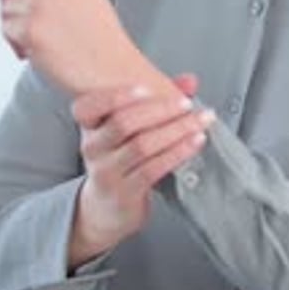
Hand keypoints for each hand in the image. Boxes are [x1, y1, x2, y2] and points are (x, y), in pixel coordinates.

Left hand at [0, 0, 173, 95]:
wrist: (113, 70)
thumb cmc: (100, 38)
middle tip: (19, 17)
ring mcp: (41, 3)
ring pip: (5, 6)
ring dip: (14, 25)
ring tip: (38, 41)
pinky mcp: (30, 28)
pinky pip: (6, 29)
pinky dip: (15, 43)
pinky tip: (34, 52)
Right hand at [68, 75, 214, 268]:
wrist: (104, 208)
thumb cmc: (118, 160)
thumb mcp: (126, 130)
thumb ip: (156, 101)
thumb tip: (189, 81)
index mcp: (89, 126)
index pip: (88, 106)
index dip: (116, 95)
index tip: (146, 87)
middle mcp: (93, 148)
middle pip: (124, 122)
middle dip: (161, 109)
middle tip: (187, 103)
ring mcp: (107, 172)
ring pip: (143, 145)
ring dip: (177, 130)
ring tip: (200, 121)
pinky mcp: (126, 192)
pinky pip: (154, 168)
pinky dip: (178, 152)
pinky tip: (195, 142)